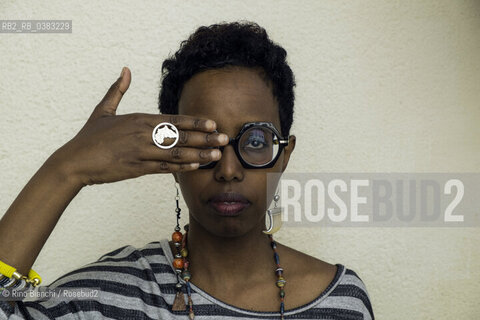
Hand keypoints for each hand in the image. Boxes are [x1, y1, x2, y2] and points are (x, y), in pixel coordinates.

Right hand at [51, 67, 226, 186]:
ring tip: (216, 155)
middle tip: (224, 140)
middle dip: (204, 138)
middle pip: (180, 136)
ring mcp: (141, 152)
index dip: (195, 122)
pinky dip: (181, 168)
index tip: (213, 123)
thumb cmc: (90, 137)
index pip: (174, 119)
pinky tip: (195, 167)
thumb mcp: (103, 110)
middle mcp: (143, 135)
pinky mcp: (137, 169)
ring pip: (175, 154)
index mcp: (139, 120)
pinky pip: (164, 168)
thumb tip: (126, 69)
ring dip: (198, 154)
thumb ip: (118, 90)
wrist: (75, 161)